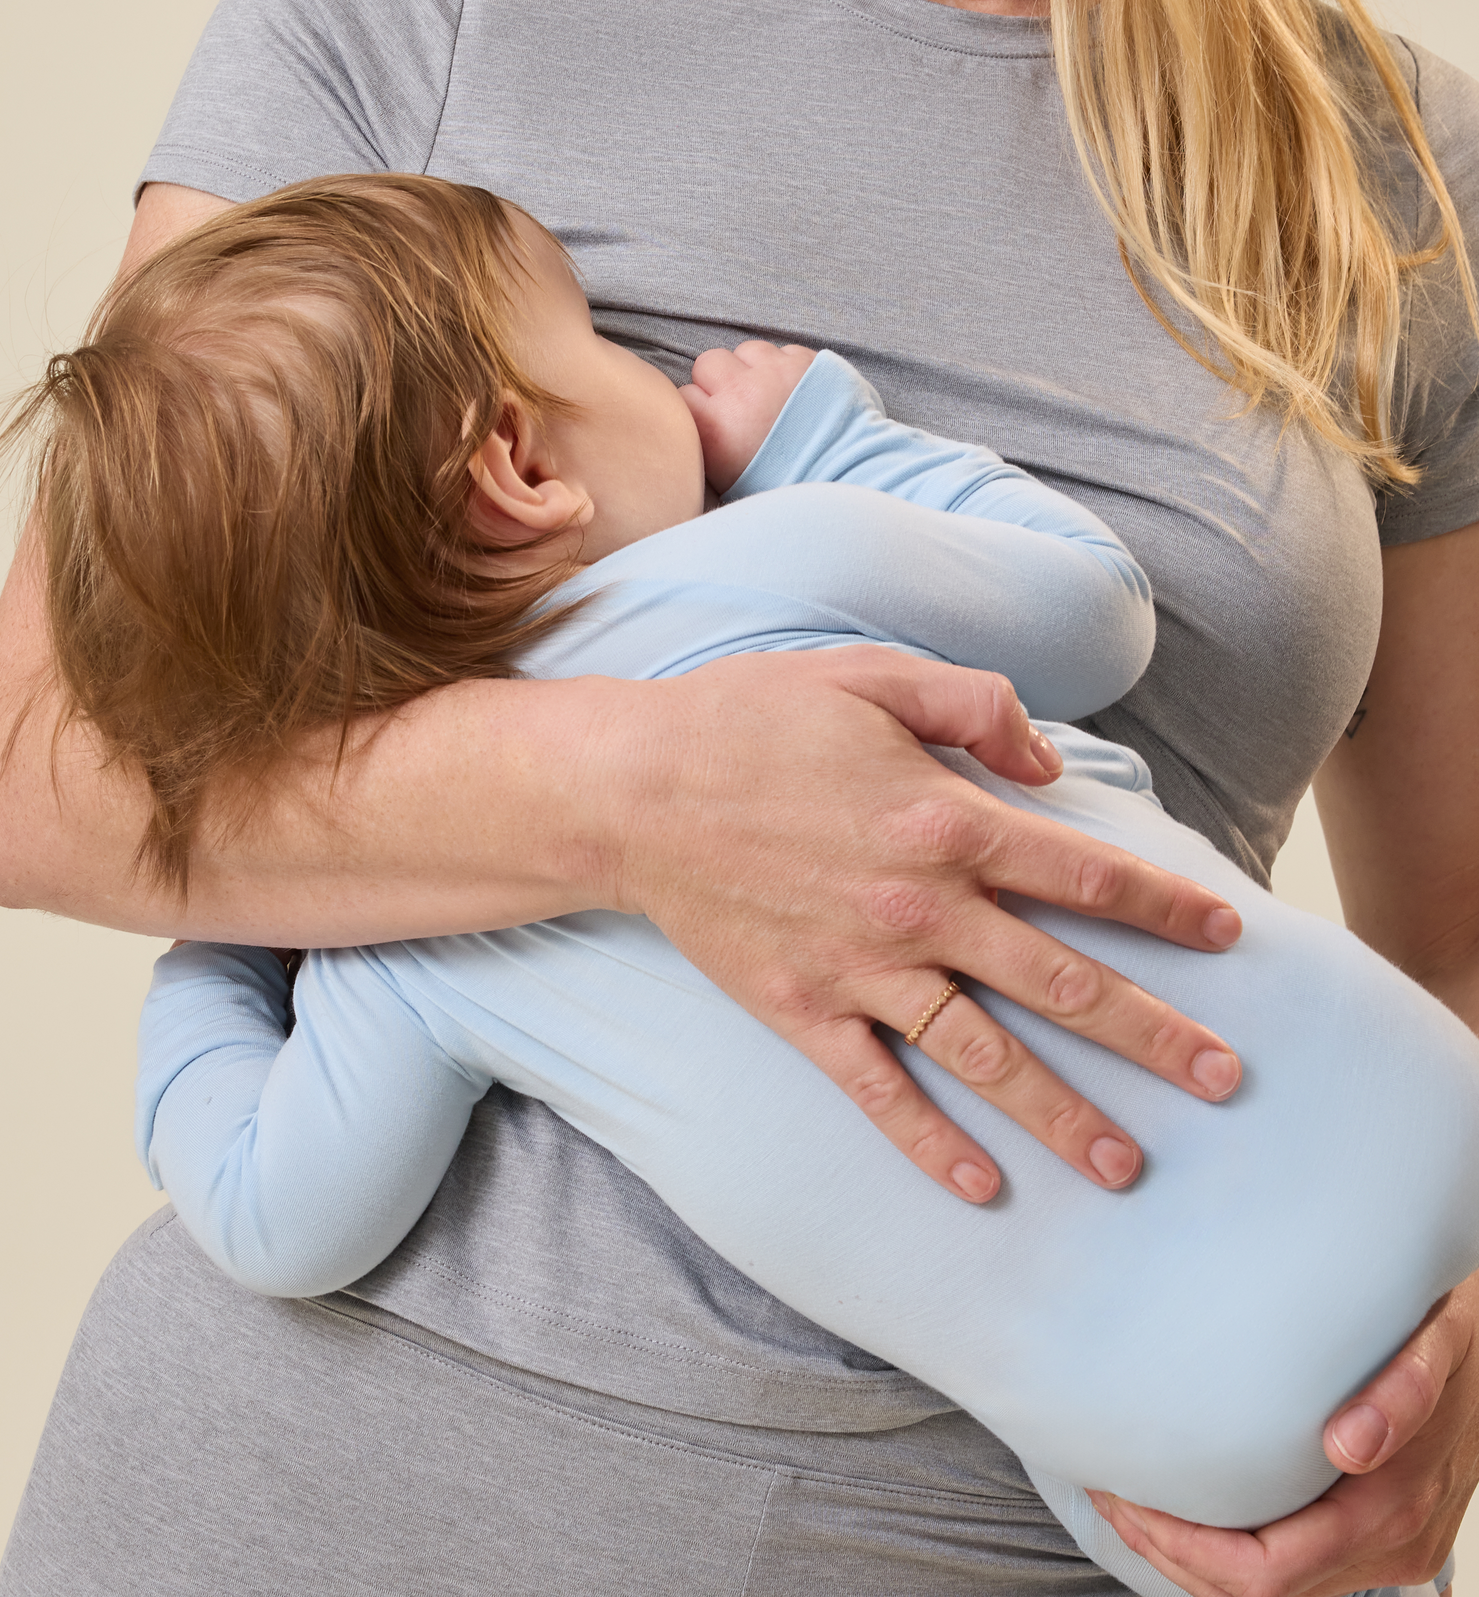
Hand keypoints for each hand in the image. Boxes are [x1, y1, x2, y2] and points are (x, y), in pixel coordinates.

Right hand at [593, 644, 1243, 1202]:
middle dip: (1152, 1033)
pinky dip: (930, 1141)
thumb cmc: (752, 719)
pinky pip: (878, 1089)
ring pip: (984, 1054)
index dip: (1164, 906)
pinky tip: (981, 1188)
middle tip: (1225, 1080)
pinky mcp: (803, 1010)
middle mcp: (920, 907)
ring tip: (1129, 1167)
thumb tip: (1051, 762)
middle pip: (1059, 981)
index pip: (1085, 873)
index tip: (1226, 936)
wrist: (633, 790)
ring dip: (1062, 1112)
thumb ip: (976, 704)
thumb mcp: (872, 672)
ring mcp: (862, 969)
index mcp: (947, 820)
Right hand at [681, 339, 817, 491]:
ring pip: (747, 350)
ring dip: (753, 368)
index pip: (683, 396)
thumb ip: (706, 445)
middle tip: (741, 406)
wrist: (847, 480)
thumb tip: (694, 423)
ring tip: (770, 396)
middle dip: (720, 382)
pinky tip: (797, 392)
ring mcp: (776, 372)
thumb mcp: (729, 483)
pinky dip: (787, 366)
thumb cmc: (786, 488)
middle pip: (709, 363)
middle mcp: (740, 392)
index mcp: (715, 429)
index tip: (714, 423)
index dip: (699, 409)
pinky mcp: (809, 362)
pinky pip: (784, 350)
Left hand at [1087, 1269, 1478, 1594]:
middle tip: (1111, 1492)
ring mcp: (1392, 1549)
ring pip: (1275, 1592)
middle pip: (1259, 1595)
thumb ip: (1403, 1388)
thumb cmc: (1454, 1329)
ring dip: (1195, 1557)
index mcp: (1394, 1508)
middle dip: (1173, 1552)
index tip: (1130, 1496)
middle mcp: (1394, 1544)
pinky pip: (1296, 1568)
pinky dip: (1233, 1550)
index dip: (1188, 1548)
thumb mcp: (1438, 1338)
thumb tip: (1349, 1445)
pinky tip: (1194, 1503)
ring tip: (1132, 1498)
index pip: (1270, 1572)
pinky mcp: (1383, 1536)